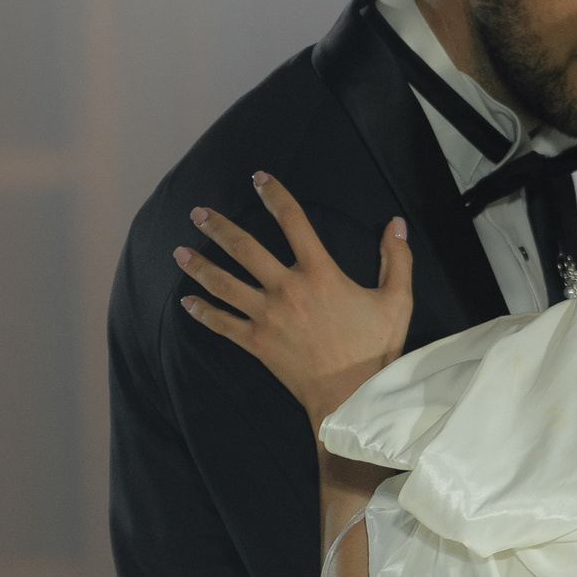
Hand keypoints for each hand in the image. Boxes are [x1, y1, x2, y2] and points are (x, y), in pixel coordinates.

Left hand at [176, 174, 414, 430]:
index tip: (258, 179)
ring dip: (200, 265)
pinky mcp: (257, 343)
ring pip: (225, 284)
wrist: (351, 397)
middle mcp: (287, 288)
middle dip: (219, 228)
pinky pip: (223, 324)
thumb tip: (396, 223)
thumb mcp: (397, 301)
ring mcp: (267, 316)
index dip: (275, 196)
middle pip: (244, 249)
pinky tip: (186, 302)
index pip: (294, 222)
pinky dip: (203, 313)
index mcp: (320, 273)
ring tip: (179, 251)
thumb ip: (397, 260)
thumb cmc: (375, 350)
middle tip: (198, 213)